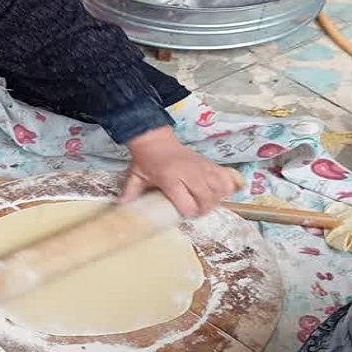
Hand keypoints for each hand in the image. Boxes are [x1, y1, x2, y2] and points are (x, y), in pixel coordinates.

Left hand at [121, 126, 241, 215]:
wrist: (155, 139)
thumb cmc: (146, 160)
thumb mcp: (136, 176)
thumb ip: (131, 193)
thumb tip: (122, 207)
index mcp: (170, 179)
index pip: (187, 204)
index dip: (188, 212)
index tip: (183, 212)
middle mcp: (189, 173)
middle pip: (207, 199)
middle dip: (204, 209)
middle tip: (196, 209)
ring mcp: (201, 167)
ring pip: (220, 188)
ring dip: (216, 198)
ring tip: (206, 201)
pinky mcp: (209, 163)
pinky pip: (227, 176)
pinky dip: (229, 185)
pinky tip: (221, 190)